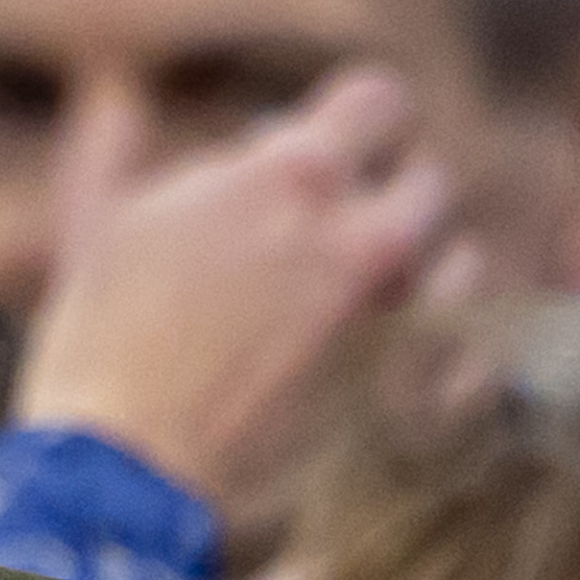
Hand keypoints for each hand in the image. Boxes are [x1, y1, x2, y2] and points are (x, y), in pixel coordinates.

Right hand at [5, 65, 475, 524]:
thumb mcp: (105, 232)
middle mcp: (364, 234)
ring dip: (429, 275)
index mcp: (294, 176)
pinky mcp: (419, 398)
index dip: (358, 124)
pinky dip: (455, 356)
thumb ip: (129, 154)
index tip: (335, 154)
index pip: (380, 99)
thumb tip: (115, 102)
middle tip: (343, 243)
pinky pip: (479, 358)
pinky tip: (411, 366)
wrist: (125, 480)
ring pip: (464, 264)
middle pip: (428, 181)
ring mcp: (402, 320)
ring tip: (379, 309)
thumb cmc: (100, 352)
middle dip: (390, 201)